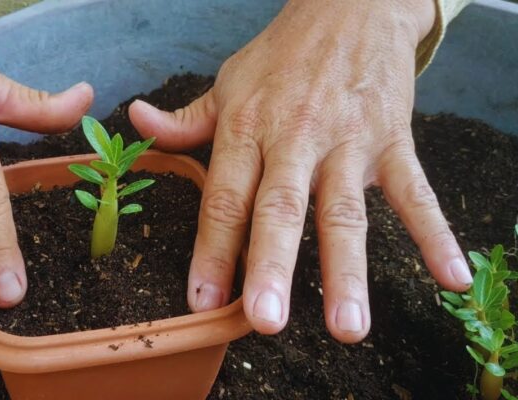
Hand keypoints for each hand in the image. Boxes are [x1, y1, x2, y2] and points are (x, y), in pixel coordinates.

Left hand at [129, 0, 471, 342]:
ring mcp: (347, 142)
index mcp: (247, 128)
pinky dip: (434, 233)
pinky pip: (415, 192)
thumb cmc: (282, 55)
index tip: (202, 301)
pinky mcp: (392, 140)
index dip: (211, 251)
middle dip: (272, 266)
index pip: (224, 198)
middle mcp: (294, 138)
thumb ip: (185, 118)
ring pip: (344, 212)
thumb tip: (137, 121)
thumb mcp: (227, 82)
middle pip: (281, 209)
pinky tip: (449, 276)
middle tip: (265, 320)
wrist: (350, 7)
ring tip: (347, 327)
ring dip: (347, 271)